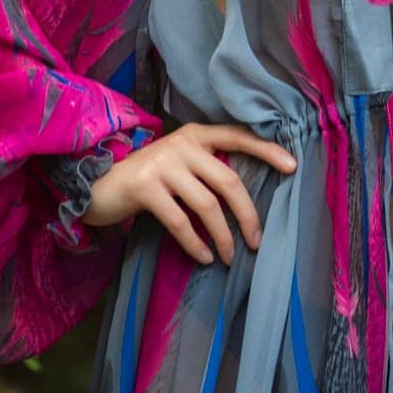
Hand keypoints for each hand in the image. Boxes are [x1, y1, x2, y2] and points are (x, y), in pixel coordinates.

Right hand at [81, 121, 297, 265]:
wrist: (99, 184)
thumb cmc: (149, 178)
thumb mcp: (180, 164)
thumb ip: (206, 168)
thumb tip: (245, 200)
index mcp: (196, 134)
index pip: (238, 136)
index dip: (267, 150)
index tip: (293, 167)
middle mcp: (182, 144)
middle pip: (228, 181)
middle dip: (247, 214)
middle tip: (256, 241)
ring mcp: (163, 164)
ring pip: (207, 205)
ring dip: (223, 236)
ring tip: (230, 257)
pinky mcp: (146, 187)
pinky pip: (180, 221)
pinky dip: (196, 243)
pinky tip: (205, 257)